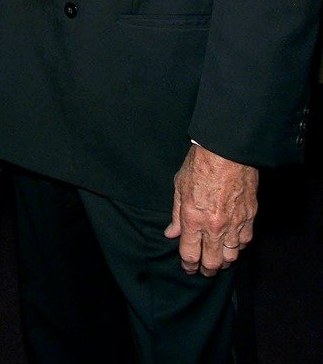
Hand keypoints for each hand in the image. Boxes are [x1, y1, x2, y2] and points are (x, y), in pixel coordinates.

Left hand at [164, 143, 257, 276]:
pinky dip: (239, 246)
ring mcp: (235, 223)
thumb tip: (172, 233)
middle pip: (213, 263)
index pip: (190, 255)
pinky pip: (245, 241)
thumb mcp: (180, 186)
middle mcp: (215, 226)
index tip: (188, 268)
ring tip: (219, 259)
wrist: (227, 150)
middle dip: (207, 270)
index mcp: (194, 219)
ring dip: (224, 261)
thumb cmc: (200, 164)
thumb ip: (176, 214)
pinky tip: (233, 243)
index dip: (188, 266)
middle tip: (204, 270)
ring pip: (231, 256)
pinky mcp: (250, 217)